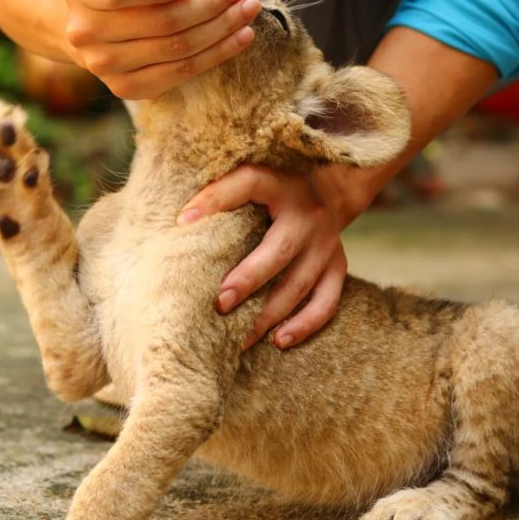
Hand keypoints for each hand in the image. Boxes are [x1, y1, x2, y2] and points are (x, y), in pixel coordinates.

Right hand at [60, 0, 260, 98]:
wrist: (93, 21)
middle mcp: (85, 33)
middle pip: (159, 23)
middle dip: (208, 6)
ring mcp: (105, 66)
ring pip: (176, 50)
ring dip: (221, 30)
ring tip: (246, 10)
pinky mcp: (127, 88)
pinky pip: (181, 73)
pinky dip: (216, 55)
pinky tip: (241, 38)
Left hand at [177, 165, 347, 348]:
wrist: (328, 193)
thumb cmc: (272, 191)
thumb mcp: (251, 178)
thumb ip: (221, 191)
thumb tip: (181, 220)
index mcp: (280, 186)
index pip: (247, 183)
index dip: (215, 199)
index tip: (182, 222)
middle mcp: (308, 215)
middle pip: (279, 250)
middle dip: (249, 280)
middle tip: (220, 305)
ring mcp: (326, 244)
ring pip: (299, 284)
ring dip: (268, 314)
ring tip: (239, 340)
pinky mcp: (338, 267)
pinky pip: (326, 302)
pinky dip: (304, 324)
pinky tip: (278, 341)